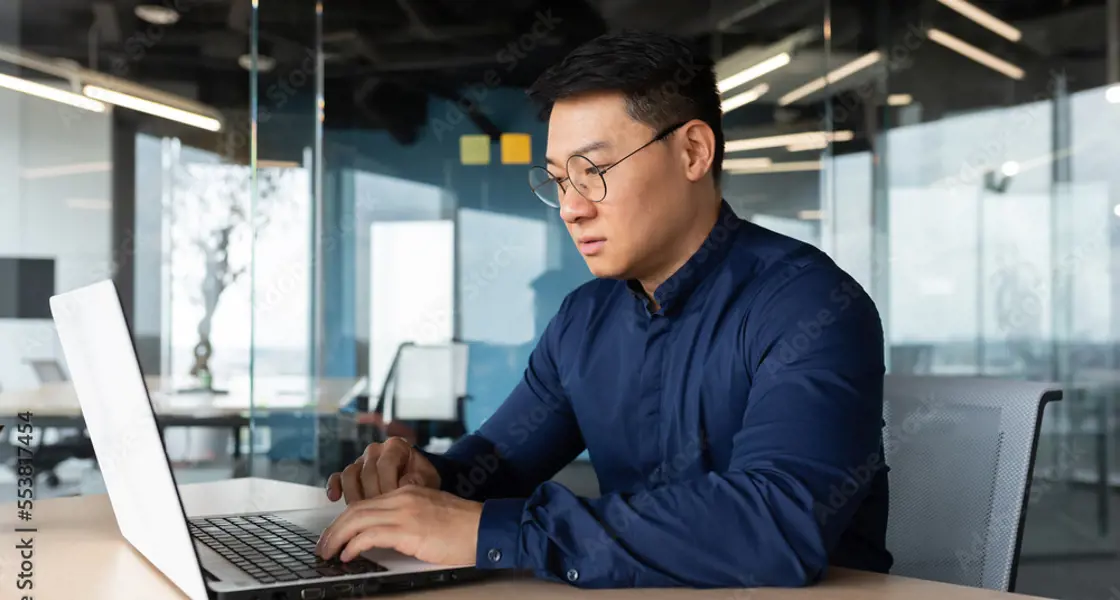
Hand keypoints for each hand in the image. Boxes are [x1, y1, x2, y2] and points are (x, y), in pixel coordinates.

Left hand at [316, 485, 482, 565]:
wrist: (484, 528)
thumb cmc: (463, 527)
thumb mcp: (430, 513)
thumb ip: (407, 517)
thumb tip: (383, 535)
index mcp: (407, 492)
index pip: (366, 502)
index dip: (345, 520)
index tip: (336, 535)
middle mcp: (402, 497)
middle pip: (356, 509)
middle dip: (334, 529)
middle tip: (324, 546)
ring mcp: (405, 511)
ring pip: (357, 519)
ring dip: (337, 538)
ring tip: (329, 553)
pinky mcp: (409, 529)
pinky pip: (369, 535)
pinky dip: (353, 546)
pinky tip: (349, 556)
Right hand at [326, 437, 440, 503]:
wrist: (417, 484)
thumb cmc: (422, 482)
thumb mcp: (428, 480)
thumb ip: (419, 481)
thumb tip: (405, 484)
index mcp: (396, 446)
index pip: (385, 464)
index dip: (388, 485)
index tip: (394, 502)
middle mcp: (376, 450)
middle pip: (367, 472)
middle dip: (373, 495)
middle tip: (379, 513)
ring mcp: (361, 461)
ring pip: (350, 475)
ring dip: (355, 496)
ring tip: (363, 512)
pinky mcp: (352, 474)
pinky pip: (337, 477)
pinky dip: (334, 486)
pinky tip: (335, 497)